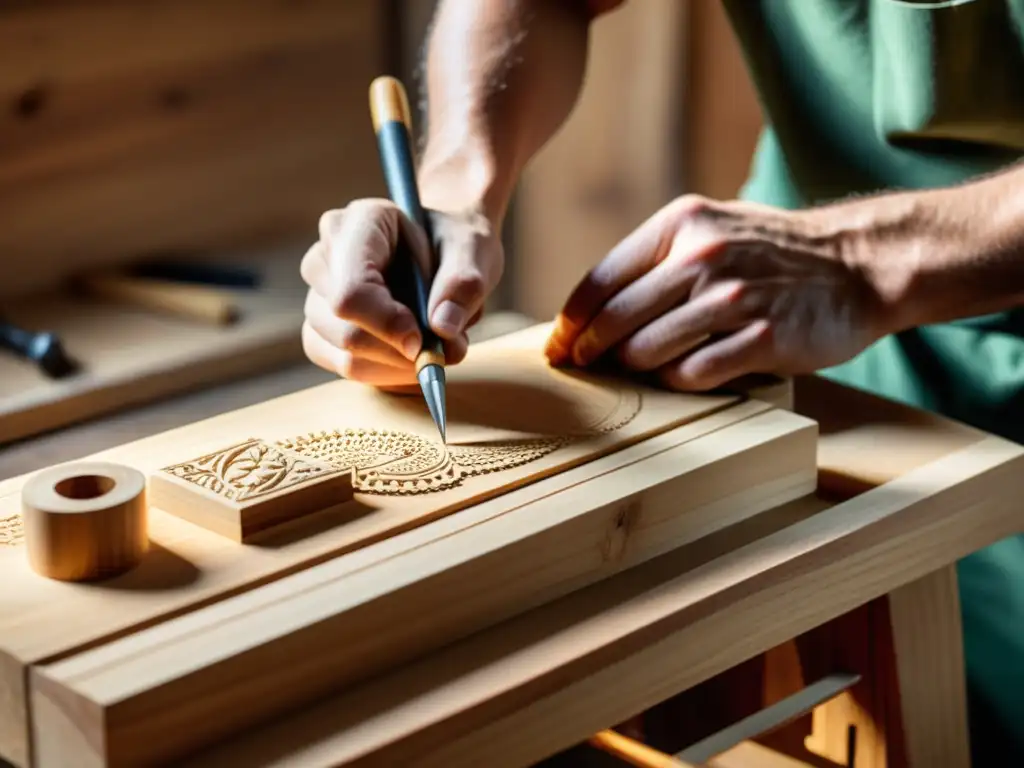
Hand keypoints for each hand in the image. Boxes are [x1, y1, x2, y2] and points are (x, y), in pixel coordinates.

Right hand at [301, 199, 503, 387]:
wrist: (445, 251)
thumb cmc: (456, 244)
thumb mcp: (474, 250)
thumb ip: (464, 283)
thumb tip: (443, 327)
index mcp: (361, 222)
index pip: (352, 290)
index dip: (386, 325)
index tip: (423, 342)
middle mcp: (326, 255)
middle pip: (345, 329)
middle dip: (399, 351)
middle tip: (445, 347)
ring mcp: (318, 294)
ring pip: (344, 355)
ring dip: (398, 363)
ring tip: (434, 341)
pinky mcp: (321, 328)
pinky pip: (343, 365)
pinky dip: (385, 372)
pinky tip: (412, 356)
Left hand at [544, 195, 893, 390]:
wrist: (859, 264)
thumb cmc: (775, 253)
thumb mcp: (713, 228)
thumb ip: (659, 257)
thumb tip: (595, 306)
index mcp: (681, 224)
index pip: (602, 279)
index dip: (570, 320)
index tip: (557, 344)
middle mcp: (702, 256)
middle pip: (616, 319)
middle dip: (589, 350)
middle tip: (582, 367)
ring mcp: (733, 297)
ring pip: (648, 350)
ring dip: (634, 368)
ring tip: (636, 371)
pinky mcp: (763, 338)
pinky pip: (693, 373)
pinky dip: (677, 382)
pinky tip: (680, 377)